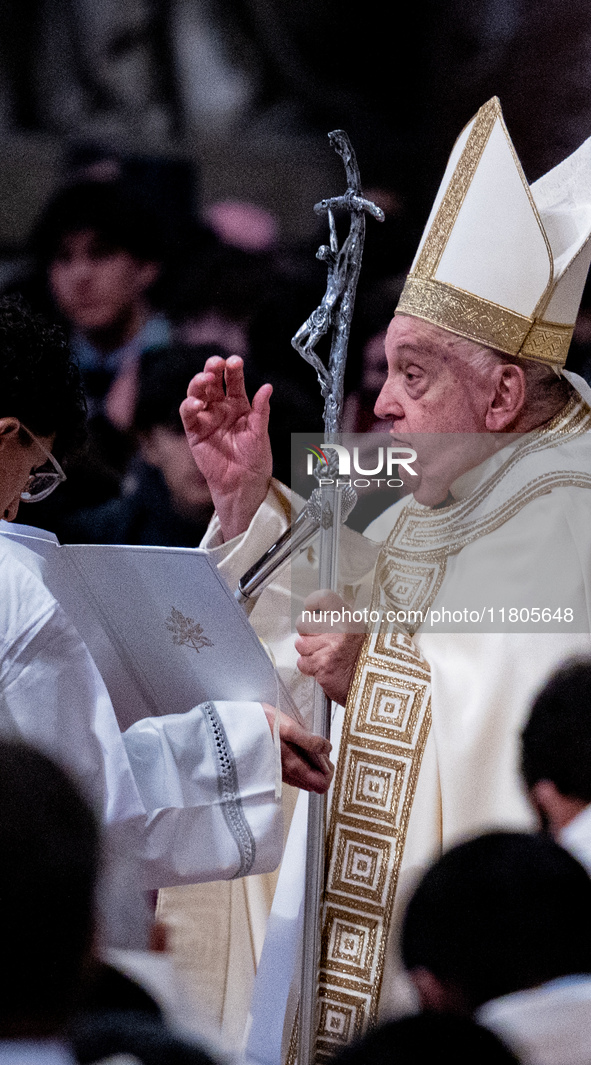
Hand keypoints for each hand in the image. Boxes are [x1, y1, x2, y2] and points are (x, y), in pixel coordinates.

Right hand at [180, 355, 272, 540]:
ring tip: (205, 380)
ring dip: (198, 384)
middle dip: (212, 370)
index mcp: (239, 405)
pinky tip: (197, 403)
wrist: (243, 483)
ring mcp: (207, 419)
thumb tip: (267, 387)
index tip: (235, 361)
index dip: (233, 370)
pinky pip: (188, 415)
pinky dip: (190, 406)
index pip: (234, 381)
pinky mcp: (195, 432)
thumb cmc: (254, 459)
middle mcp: (221, 408)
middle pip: (213, 383)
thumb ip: (261, 410)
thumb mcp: (260, 432)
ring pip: (198, 394)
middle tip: (216, 363)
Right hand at [262, 704, 333, 793]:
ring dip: (310, 767)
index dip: (328, 771)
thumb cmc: (261, 724)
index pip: (321, 785)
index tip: (325, 755)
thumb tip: (327, 748)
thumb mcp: (288, 727)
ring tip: (306, 746)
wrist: (238, 727)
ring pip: (304, 780)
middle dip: (321, 769)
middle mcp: (287, 775)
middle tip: (317, 749)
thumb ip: (309, 740)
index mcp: (293, 766)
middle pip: (314, 784)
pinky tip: (294, 748)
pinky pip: (293, 775)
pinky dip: (299, 765)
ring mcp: (280, 774)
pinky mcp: (274, 770)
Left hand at [295, 591, 365, 705]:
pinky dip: (309, 667)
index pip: (323, 598)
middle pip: (303, 622)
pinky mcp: (322, 668)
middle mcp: (338, 631)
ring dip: (308, 651)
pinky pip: (302, 663)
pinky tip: (324, 668)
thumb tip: (316, 613)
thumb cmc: (369, 659)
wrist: (379, 685)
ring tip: (324, 655)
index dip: (312, 604)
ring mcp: (329, 650)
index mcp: (349, 618)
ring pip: (300, 644)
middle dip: (307, 632)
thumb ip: (340, 619)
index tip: (312, 611)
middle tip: (319, 639)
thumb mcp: (362, 630)